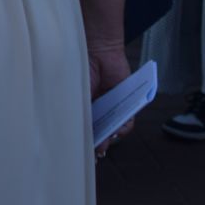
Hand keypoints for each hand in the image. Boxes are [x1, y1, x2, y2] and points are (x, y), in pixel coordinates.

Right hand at [89, 41, 131, 158]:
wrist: (98, 50)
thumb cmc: (81, 69)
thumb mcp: (76, 94)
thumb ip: (79, 113)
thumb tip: (79, 134)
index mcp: (83, 107)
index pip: (85, 129)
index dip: (85, 142)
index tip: (84, 153)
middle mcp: (98, 110)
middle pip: (100, 133)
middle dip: (99, 144)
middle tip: (97, 152)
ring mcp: (112, 107)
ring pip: (114, 130)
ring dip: (111, 137)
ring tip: (107, 139)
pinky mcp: (126, 103)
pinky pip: (127, 121)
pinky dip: (124, 127)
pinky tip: (118, 129)